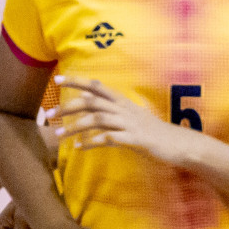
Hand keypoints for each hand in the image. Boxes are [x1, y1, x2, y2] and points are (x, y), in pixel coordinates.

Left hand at [49, 77, 191, 165]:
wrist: (179, 144)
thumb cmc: (154, 132)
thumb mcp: (133, 117)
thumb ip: (113, 112)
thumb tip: (91, 105)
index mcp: (123, 102)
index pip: (97, 86)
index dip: (78, 81)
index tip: (59, 80)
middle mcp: (125, 109)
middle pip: (92, 102)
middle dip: (68, 106)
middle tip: (49, 115)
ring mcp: (130, 124)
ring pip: (97, 119)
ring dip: (75, 126)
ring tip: (59, 134)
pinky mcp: (134, 139)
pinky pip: (109, 139)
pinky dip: (91, 142)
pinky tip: (79, 147)